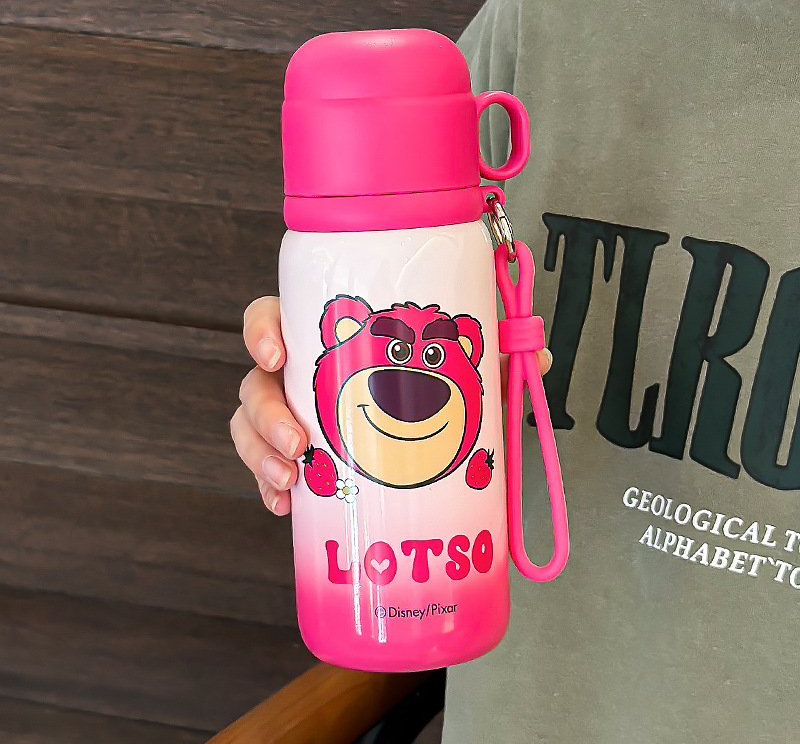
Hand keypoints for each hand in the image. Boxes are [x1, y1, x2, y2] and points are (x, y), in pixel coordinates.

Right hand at [230, 297, 552, 515]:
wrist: (435, 452)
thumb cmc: (439, 396)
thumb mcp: (467, 378)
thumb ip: (497, 363)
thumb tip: (540, 355)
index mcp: (333, 339)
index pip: (276, 317)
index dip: (262, 330)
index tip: (277, 355)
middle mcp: (305, 376)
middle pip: (256, 381)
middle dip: (266, 414)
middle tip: (298, 445)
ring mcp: (297, 418)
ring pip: (251, 426)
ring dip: (261, 454)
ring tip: (291, 483)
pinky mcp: (302, 460)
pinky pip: (267, 470)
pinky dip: (269, 489)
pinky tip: (285, 507)